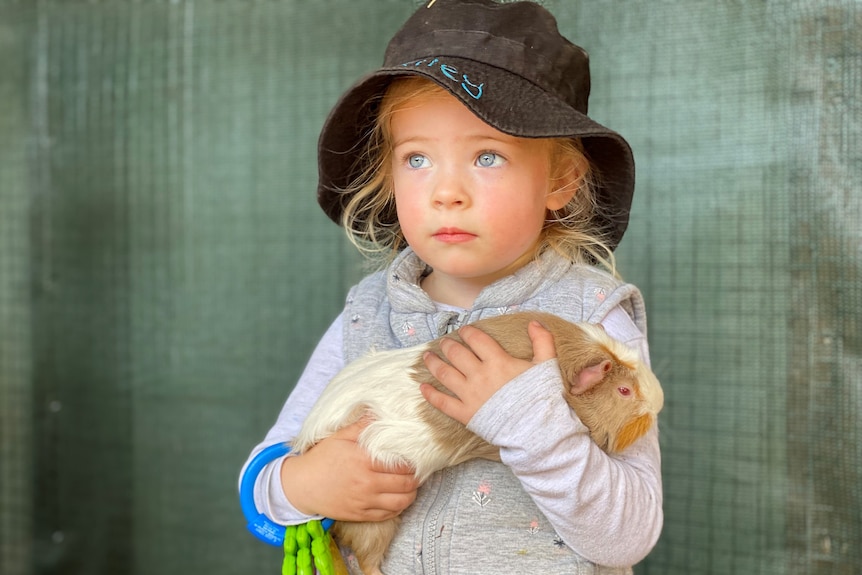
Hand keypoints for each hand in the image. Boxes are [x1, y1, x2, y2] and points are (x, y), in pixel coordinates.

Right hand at [280, 419, 418, 521]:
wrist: (301, 486)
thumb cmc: (321, 458)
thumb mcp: (339, 437)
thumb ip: (362, 426)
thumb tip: (379, 412)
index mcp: (363, 460)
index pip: (401, 463)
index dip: (413, 461)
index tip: (416, 457)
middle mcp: (367, 483)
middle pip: (406, 483)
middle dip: (416, 477)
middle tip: (417, 470)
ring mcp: (365, 501)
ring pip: (402, 501)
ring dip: (411, 493)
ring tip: (410, 484)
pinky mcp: (361, 515)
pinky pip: (389, 515)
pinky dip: (399, 507)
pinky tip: (398, 498)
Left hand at [420, 320, 556, 424]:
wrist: (536, 430)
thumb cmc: (541, 397)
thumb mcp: (546, 365)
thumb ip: (542, 341)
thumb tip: (534, 322)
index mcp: (497, 361)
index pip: (476, 340)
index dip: (468, 332)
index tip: (464, 330)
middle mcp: (479, 375)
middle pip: (457, 354)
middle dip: (448, 345)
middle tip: (443, 342)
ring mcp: (470, 395)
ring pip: (445, 374)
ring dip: (433, 364)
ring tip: (427, 356)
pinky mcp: (465, 414)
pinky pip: (443, 403)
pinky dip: (430, 395)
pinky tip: (422, 388)